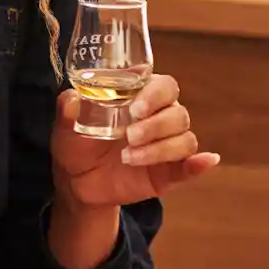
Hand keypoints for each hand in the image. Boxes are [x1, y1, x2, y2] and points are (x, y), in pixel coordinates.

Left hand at [52, 74, 217, 210]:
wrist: (76, 182)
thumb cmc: (76, 144)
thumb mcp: (65, 128)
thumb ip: (67, 112)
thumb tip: (70, 100)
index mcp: (140, 99)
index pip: (163, 86)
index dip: (155, 94)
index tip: (135, 108)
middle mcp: (159, 118)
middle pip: (178, 112)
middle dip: (156, 125)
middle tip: (130, 136)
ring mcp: (166, 145)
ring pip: (184, 139)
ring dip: (160, 148)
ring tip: (128, 158)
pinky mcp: (169, 172)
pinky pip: (191, 166)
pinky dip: (199, 164)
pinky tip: (203, 162)